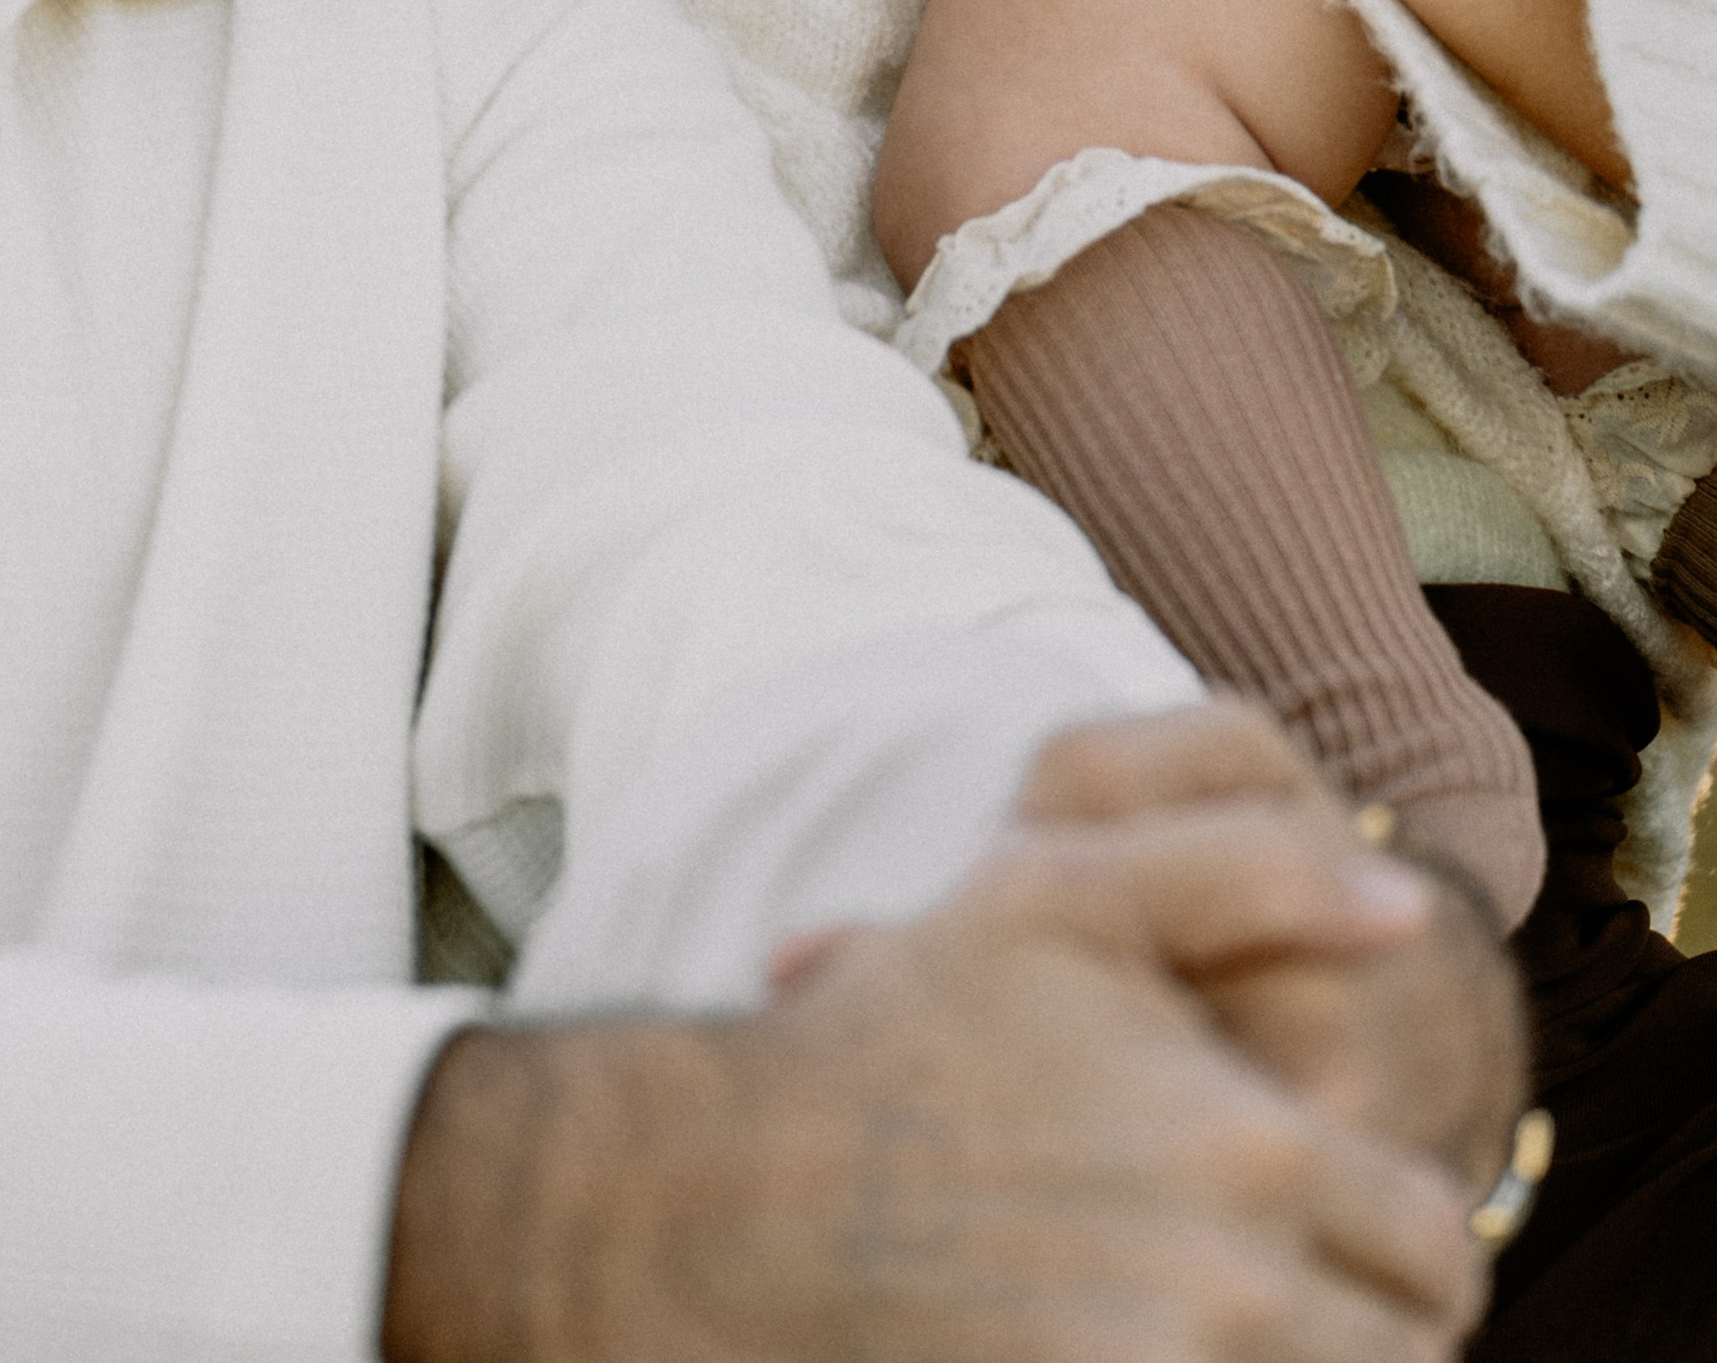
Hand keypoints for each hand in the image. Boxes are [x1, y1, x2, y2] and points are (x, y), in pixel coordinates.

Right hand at [387, 756, 1493, 1361]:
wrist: (741, 1197)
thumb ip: (1252, 867)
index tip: (1355, 1231)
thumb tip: (1409, 904)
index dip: (1409, 1239)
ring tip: (1221, 1321)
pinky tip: (1155, 1348)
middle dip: (1374, 1326)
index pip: (1439, 1245)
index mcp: (1258, 1153)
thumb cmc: (901, 1034)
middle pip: (1407, 1357)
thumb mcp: (1060, 889)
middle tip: (1300, 1294)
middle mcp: (1238, 1295)